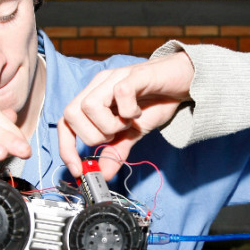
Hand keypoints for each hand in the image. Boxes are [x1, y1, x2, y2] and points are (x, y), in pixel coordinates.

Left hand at [58, 52, 194, 178]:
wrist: (184, 82)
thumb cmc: (156, 101)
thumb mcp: (132, 133)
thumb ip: (116, 151)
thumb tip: (103, 175)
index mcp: (94, 97)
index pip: (65, 122)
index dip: (66, 148)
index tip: (78, 169)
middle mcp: (99, 85)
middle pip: (71, 114)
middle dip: (92, 136)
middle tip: (115, 134)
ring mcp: (115, 78)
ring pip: (89, 106)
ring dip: (109, 125)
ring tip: (128, 122)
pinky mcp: (135, 75)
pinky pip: (120, 92)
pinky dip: (128, 111)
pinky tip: (138, 112)